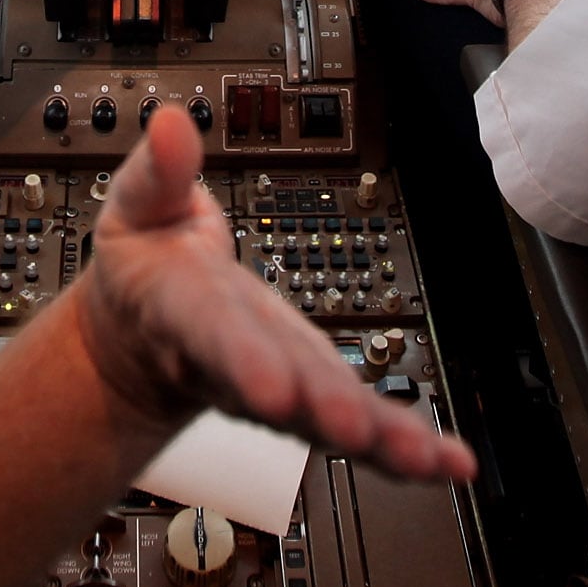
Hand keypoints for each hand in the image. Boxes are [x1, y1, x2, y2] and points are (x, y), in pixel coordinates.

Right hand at [71, 109, 475, 485]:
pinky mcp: (309, 401)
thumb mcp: (137, 207)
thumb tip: (171, 122)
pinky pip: (359, 428)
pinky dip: (405, 447)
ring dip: (379, 440)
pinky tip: (450, 464)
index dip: (243, 359)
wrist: (140, 342)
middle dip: (320, 408)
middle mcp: (234, 363)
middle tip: (355, 431)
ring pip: (326, 417)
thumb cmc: (147, 266)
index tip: (271, 390)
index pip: (212, 331)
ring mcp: (276, 387)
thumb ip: (160, 171)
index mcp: (184, 310)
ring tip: (428, 460)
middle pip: (282, 387)